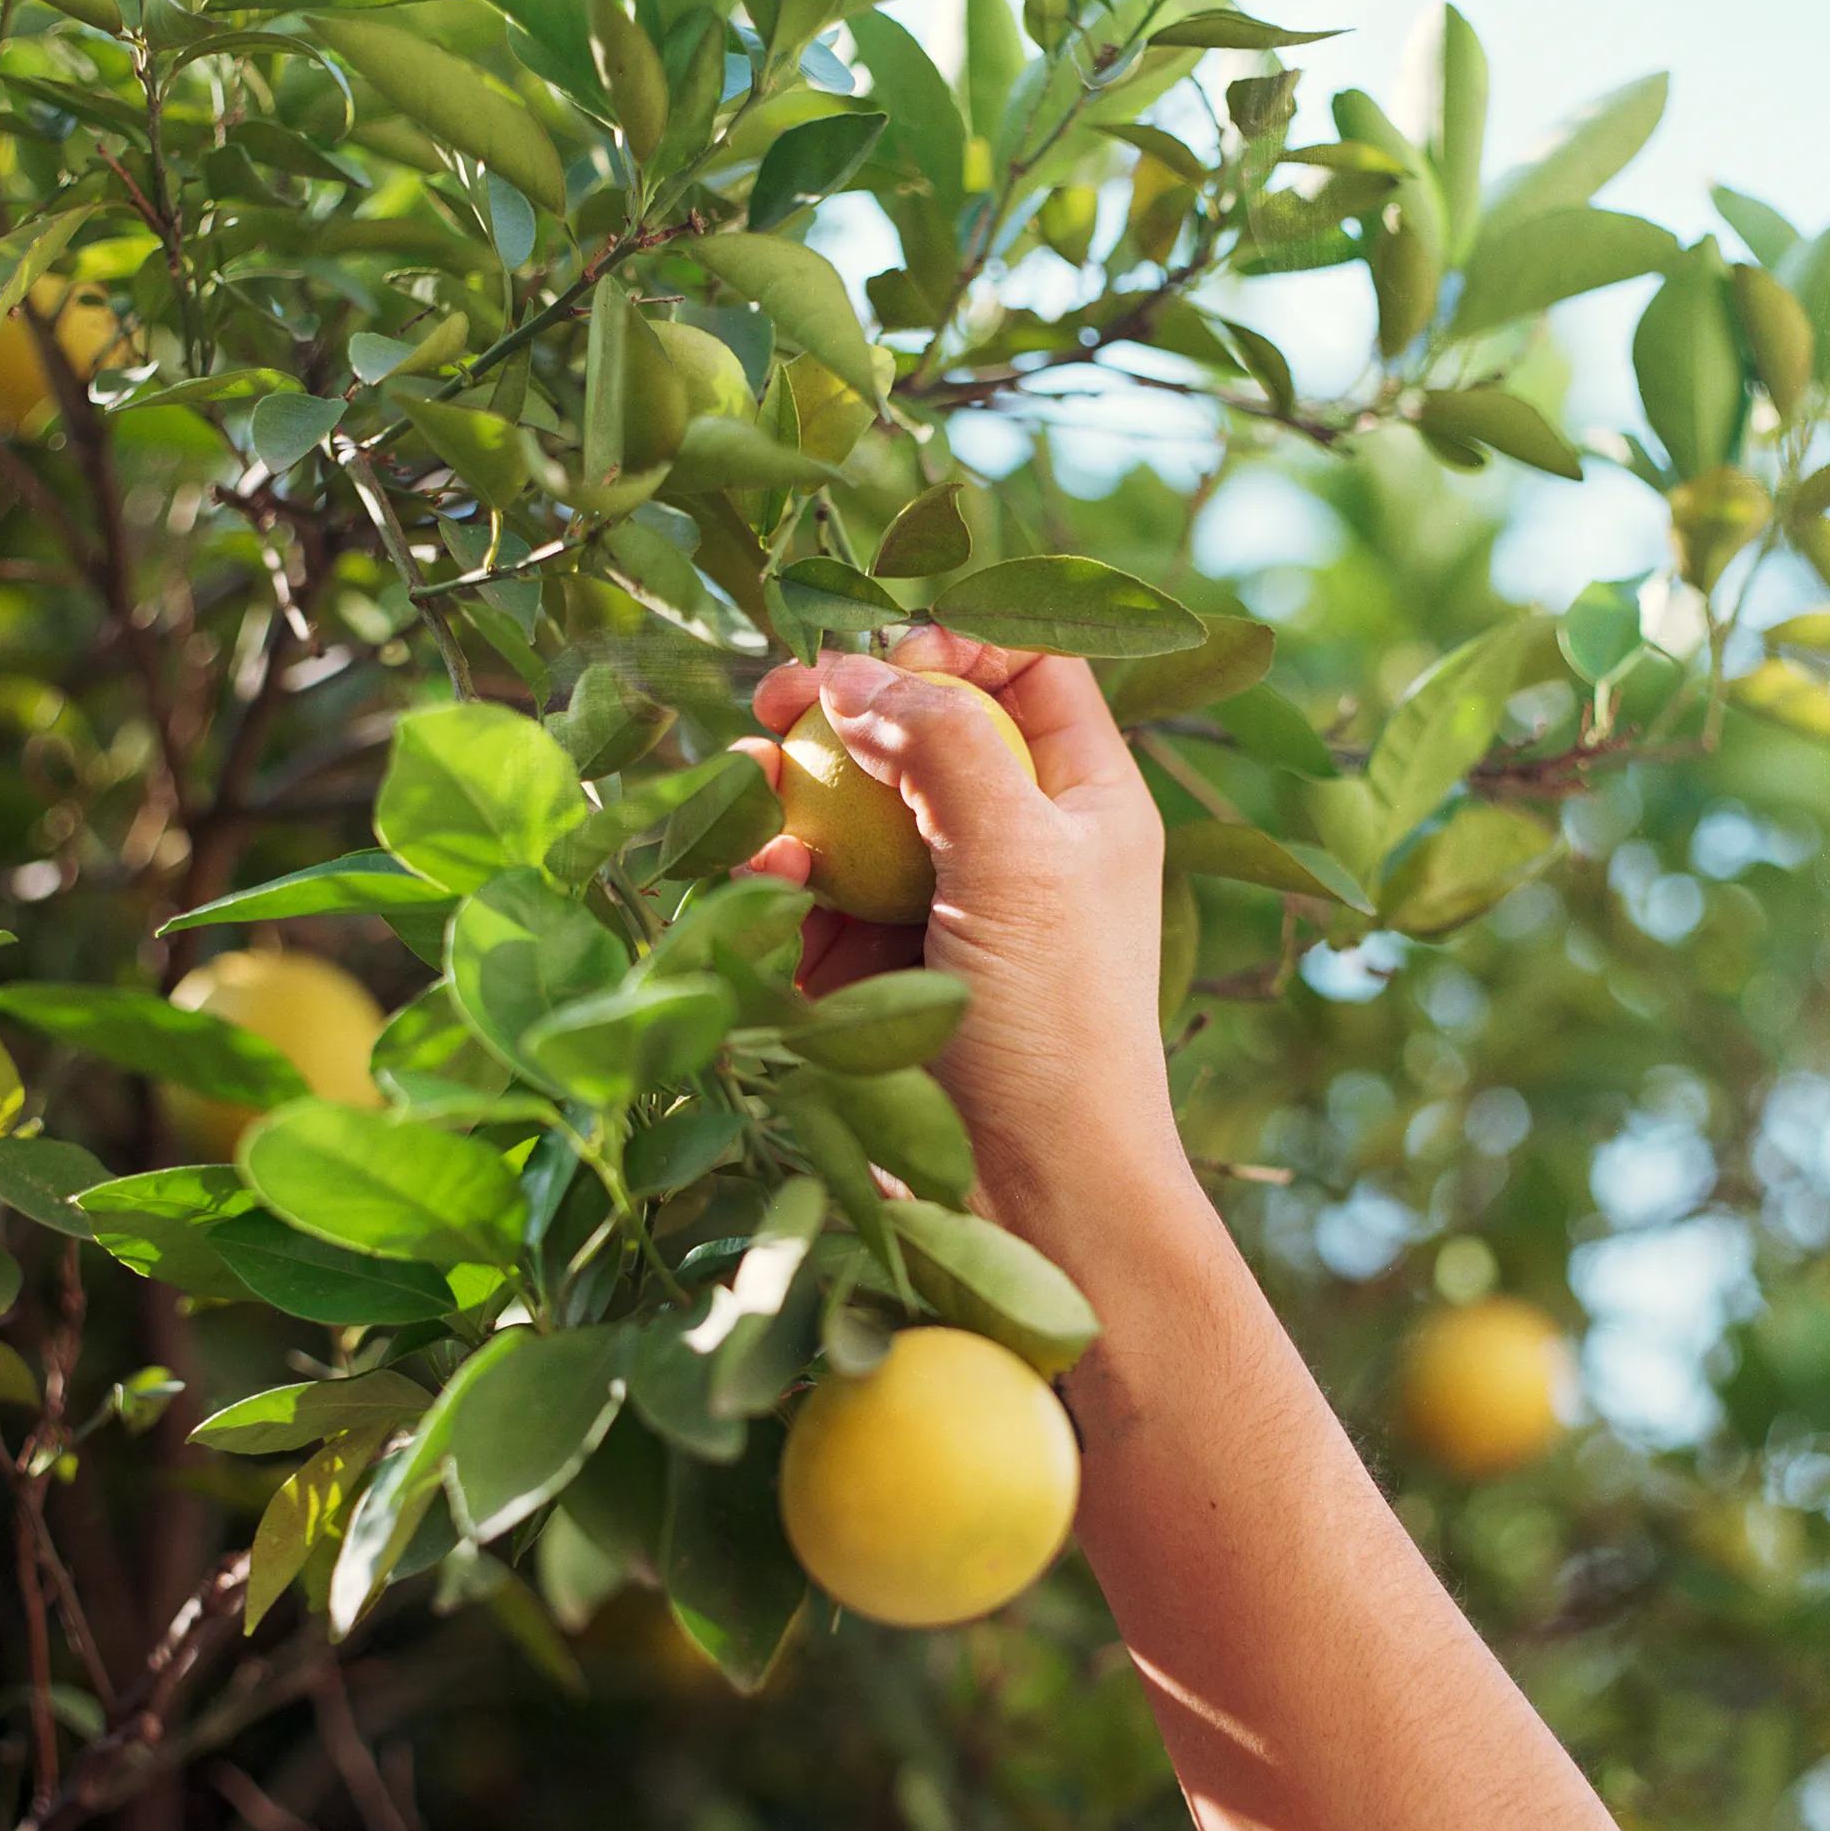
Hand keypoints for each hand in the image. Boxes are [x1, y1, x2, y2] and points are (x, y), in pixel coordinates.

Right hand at [736, 627, 1187, 1253]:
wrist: (1032, 1191)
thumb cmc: (1058, 1021)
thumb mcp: (1021, 857)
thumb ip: (943, 743)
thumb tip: (853, 671)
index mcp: (1080, 797)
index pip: (1026, 666)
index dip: (958, 639)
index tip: (889, 655)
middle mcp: (1007, 838)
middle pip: (915, 726)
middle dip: (841, 705)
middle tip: (777, 699)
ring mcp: (928, 903)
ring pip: (842, 805)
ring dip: (786, 786)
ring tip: (749, 788)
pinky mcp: (863, 967)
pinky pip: (801, 887)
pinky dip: (769, 869)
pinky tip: (757, 874)